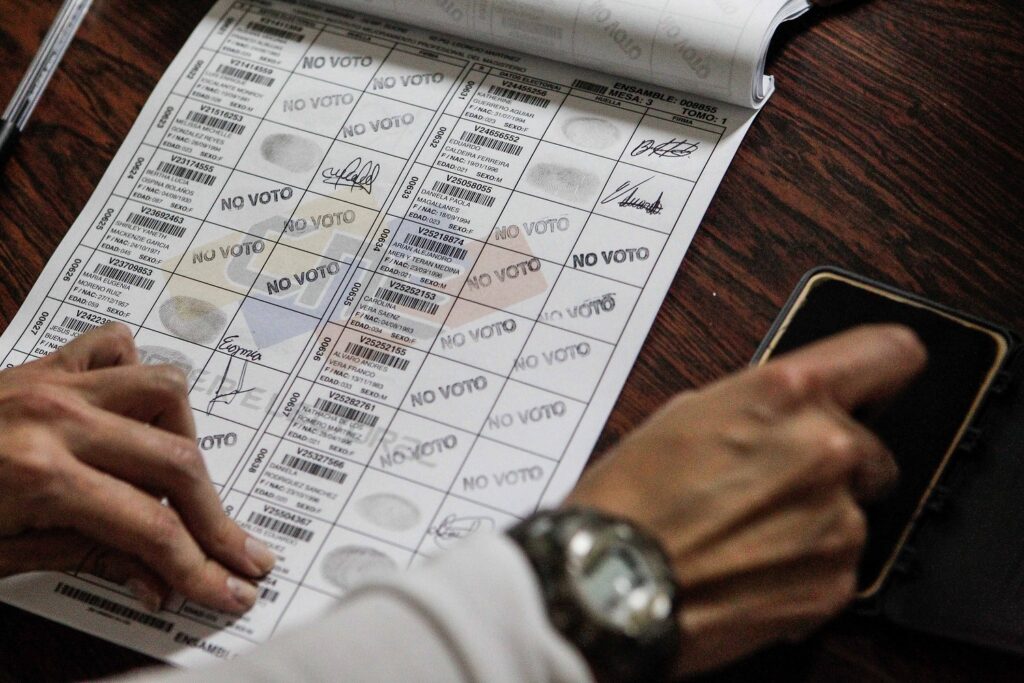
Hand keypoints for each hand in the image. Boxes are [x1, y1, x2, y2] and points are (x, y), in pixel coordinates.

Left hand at [0, 323, 275, 613]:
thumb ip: (91, 560)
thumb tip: (158, 582)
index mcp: (39, 475)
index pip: (151, 530)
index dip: (200, 568)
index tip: (231, 589)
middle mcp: (56, 419)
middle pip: (177, 465)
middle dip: (219, 520)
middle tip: (242, 553)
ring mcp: (52, 382)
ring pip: (165, 389)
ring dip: (186, 438)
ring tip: (184, 480)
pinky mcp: (44, 363)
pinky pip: (115, 344)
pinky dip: (136, 374)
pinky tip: (135, 414)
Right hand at [565, 325, 926, 674]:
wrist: (608, 585)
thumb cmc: (630, 498)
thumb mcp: (687, 414)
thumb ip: (759, 405)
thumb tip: (787, 413)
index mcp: (788, 394)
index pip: (891, 353)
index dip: (883, 368)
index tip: (877, 382)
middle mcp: (827, 448)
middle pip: (870, 445)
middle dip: (828, 462)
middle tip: (769, 483)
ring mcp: (838, 519)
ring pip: (850, 508)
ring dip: (812, 518)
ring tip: (745, 532)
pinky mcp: (836, 582)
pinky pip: (837, 562)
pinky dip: (804, 565)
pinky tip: (750, 565)